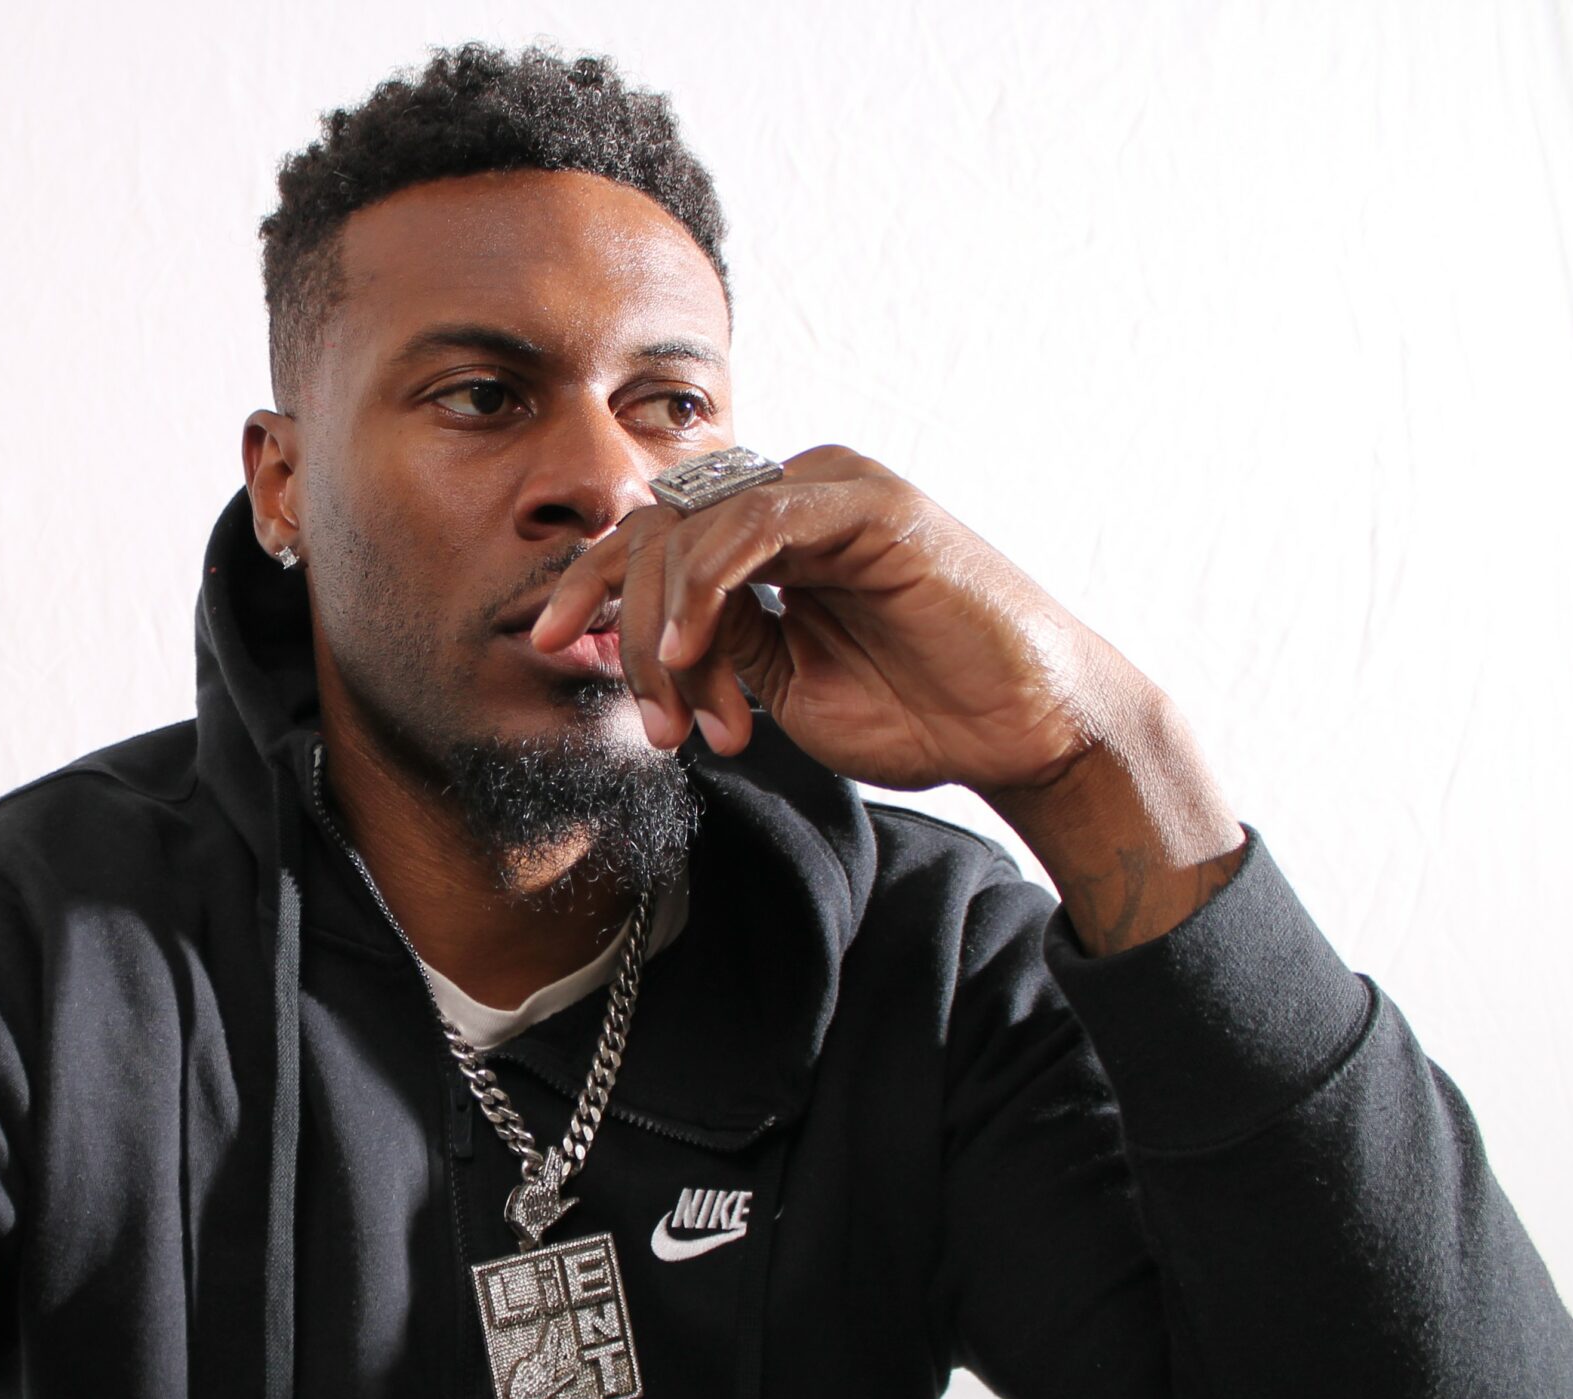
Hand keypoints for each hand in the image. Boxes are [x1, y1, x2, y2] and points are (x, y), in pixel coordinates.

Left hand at [529, 444, 1107, 792]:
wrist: (1024, 733)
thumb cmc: (918, 710)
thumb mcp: (780, 683)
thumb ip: (715, 641)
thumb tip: (642, 626)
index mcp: (769, 533)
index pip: (651, 533)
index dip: (589, 584)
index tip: (549, 644)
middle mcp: (795, 495)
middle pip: (655, 526)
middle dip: (621, 627)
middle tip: (646, 720)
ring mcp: (833, 490)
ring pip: (692, 530)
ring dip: (667, 637)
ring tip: (685, 719)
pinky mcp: (871, 504)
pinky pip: (754, 524)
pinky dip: (705, 589)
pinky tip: (689, 653)